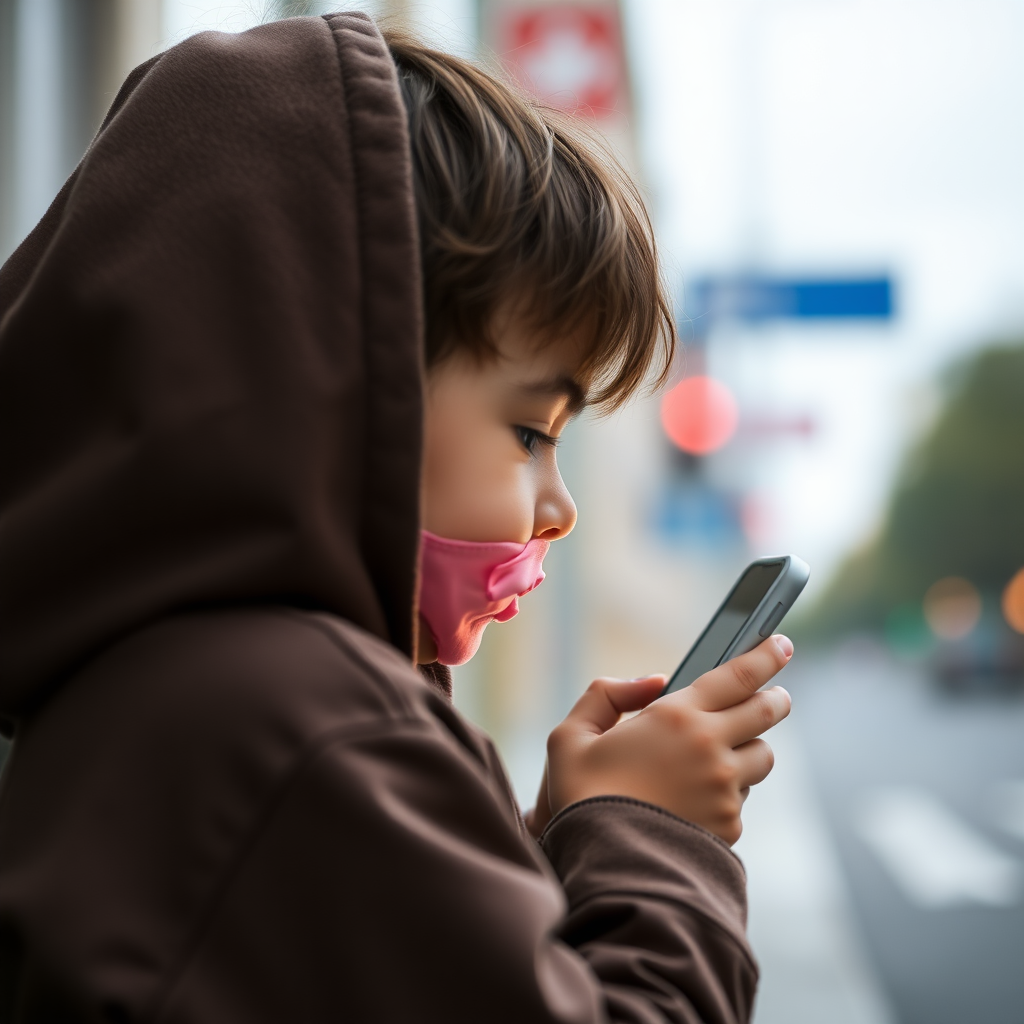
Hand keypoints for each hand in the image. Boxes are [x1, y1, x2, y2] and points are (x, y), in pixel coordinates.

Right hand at [527, 636, 793, 843]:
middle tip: (774, 695)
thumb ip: (606, 695)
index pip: (739, 675)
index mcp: (676, 716)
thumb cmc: (582, 796)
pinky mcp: (729, 826)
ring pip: (763, 757)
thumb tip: (651, 683)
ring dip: (751, 748)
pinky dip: (729, 792)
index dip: (766, 655)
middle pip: (767, 712)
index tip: (781, 645)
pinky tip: (700, 798)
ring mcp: (726, 790)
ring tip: (728, 753)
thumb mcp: (571, 735)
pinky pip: (742, 799)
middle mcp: (711, 749)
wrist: (603, 866)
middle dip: (775, 698)